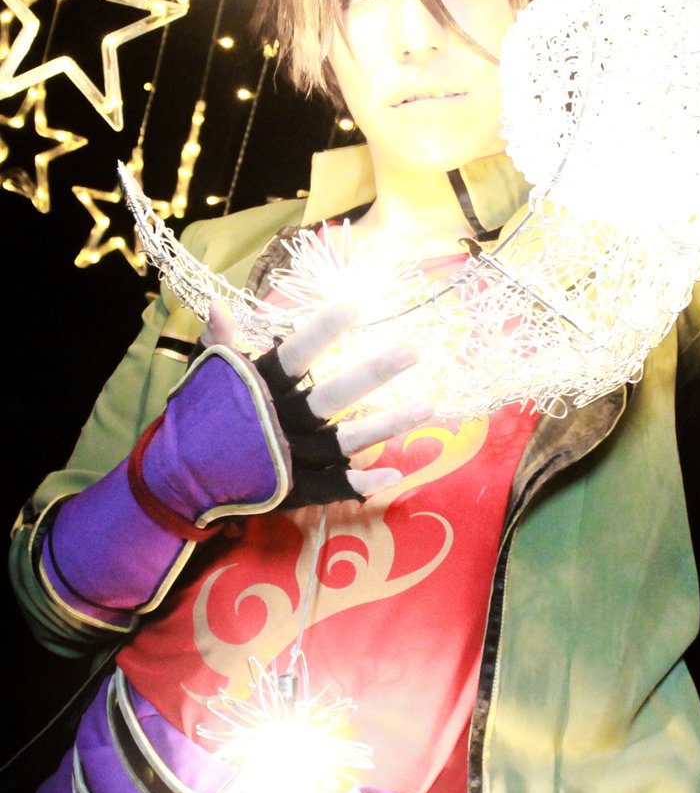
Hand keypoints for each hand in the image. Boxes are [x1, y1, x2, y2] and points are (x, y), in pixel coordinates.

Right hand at [203, 301, 430, 501]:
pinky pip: (334, 487)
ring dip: (389, 425)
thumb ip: (221, 343)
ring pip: (346, 441)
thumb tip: (216, 302)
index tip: (354, 306)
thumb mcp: (207, 377)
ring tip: (431, 405)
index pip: (293, 355)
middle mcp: (279, 423)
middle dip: (372, 375)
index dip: (322, 333)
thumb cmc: (199, 418)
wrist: (175, 482)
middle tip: (412, 351)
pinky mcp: (295, 489)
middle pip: (330, 398)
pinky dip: (363, 483)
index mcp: (258, 390)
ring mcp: (291, 459)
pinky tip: (398, 473)